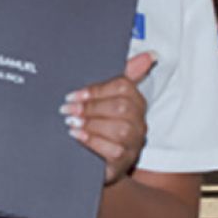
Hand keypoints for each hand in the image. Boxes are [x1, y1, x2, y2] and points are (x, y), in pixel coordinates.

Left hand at [63, 53, 155, 185]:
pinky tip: (78, 136)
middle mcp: (139, 122)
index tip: (74, 94)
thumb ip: (124, 76)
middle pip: (122, 107)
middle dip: (91, 107)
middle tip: (68, 109)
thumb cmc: (103, 128)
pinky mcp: (125, 160)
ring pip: (120, 129)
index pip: (124, 87)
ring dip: (91, 124)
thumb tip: (149, 55)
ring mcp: (135, 142)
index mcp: (136, 102)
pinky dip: (93, 141)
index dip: (97, 90)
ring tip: (71, 122)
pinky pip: (114, 149)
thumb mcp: (108, 100)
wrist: (98, 162)